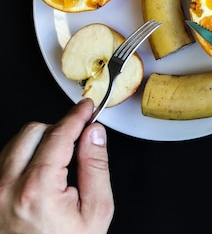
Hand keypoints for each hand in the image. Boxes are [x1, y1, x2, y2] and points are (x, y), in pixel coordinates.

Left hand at [0, 99, 113, 233]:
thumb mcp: (96, 211)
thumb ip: (96, 167)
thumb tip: (95, 134)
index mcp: (38, 189)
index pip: (59, 135)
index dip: (77, 115)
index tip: (87, 107)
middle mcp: (6, 188)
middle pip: (32, 131)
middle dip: (57, 128)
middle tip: (77, 139)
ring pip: (14, 144)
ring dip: (38, 143)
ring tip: (58, 164)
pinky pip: (2, 162)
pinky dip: (22, 159)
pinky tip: (39, 174)